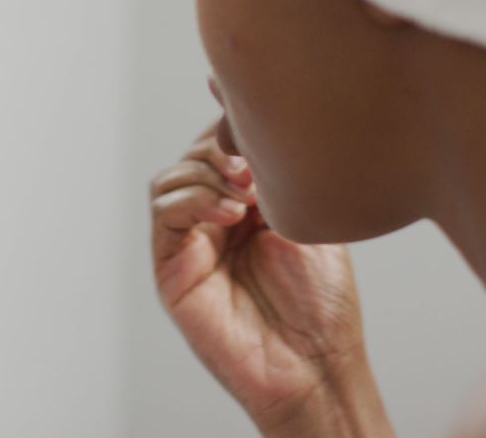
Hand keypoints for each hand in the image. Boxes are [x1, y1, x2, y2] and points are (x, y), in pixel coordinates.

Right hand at [149, 120, 372, 432]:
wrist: (314, 364)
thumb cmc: (321, 302)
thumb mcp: (309, 219)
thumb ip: (282, 174)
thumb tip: (264, 122)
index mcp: (246, 205)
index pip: (221, 144)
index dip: (231, 125)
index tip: (259, 121)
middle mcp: (213, 220)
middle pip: (195, 155)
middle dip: (222, 150)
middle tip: (256, 170)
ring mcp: (189, 243)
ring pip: (172, 179)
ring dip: (207, 175)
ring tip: (248, 196)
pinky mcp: (171, 268)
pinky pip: (164, 214)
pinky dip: (193, 202)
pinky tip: (231, 216)